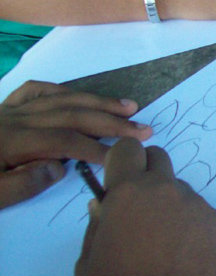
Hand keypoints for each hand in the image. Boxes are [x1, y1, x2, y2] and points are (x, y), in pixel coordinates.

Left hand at [0, 81, 150, 208]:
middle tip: (143, 129)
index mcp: (12, 141)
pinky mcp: (4, 107)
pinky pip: (37, 91)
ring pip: (61, 99)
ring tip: (129, 107)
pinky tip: (80, 96)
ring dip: (98, 102)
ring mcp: (10, 110)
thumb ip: (23, 184)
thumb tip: (58, 168)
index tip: (123, 157)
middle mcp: (15, 119)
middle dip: (110, 122)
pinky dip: (62, 91)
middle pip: (71, 115)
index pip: (64, 140)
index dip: (96, 147)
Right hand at [75, 138, 215, 275]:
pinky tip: (185, 259)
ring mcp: (199, 207)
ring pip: (180, 191)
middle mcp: (168, 191)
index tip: (118, 183)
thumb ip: (96, 226)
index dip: (120, 163)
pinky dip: (190, 227)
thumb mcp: (88, 264)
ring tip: (163, 247)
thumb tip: (104, 206)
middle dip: (145, 174)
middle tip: (138, 208)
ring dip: (169, 205)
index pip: (128, 148)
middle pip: (158, 159)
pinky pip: (200, 215)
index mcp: (130, 193)